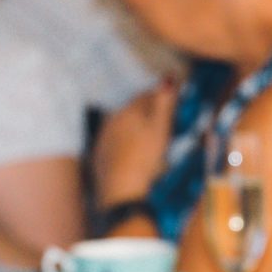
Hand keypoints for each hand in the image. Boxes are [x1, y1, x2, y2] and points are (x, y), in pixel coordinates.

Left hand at [92, 81, 179, 209]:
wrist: (121, 192)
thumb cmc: (145, 158)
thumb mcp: (160, 129)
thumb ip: (164, 103)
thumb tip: (167, 79)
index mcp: (128, 111)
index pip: (145, 96)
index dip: (161, 96)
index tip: (172, 100)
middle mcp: (111, 121)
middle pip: (132, 111)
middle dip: (147, 112)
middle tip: (163, 120)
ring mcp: (103, 141)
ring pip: (122, 127)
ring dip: (135, 129)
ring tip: (149, 139)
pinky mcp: (100, 159)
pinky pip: (115, 145)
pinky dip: (125, 145)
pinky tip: (133, 155)